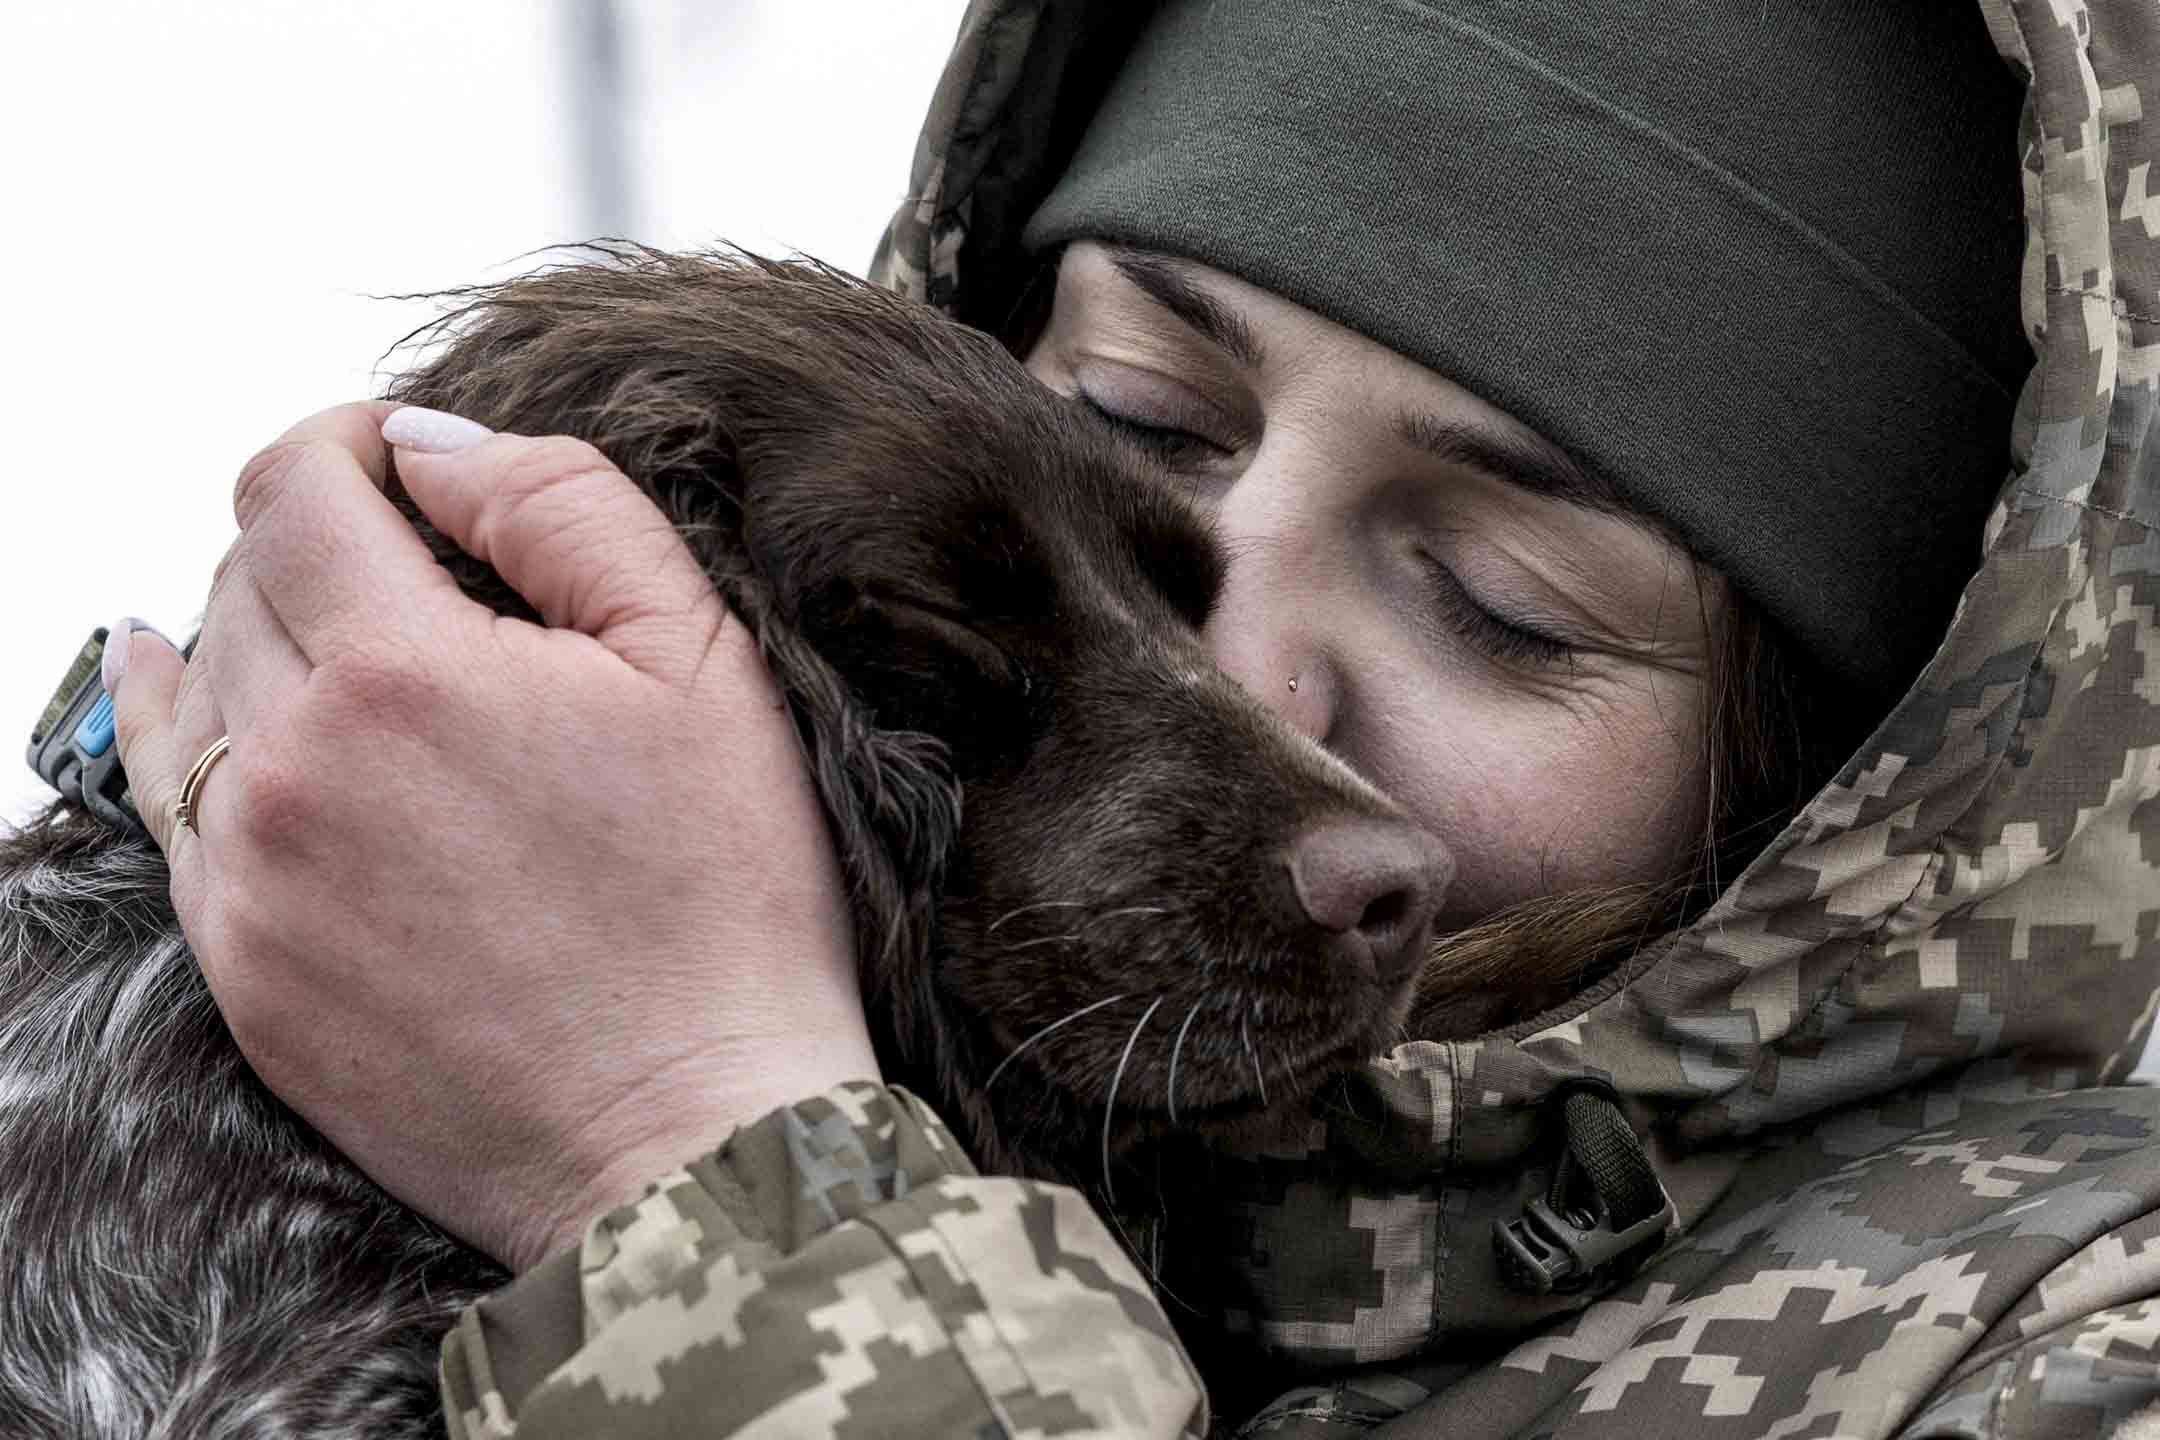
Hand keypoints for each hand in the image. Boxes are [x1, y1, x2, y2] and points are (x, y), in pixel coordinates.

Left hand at [107, 402, 877, 1271]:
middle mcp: (290, 764)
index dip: (347, 442)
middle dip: (325, 545)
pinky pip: (166, 804)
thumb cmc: (728, 903)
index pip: (293, 486)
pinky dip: (171, 724)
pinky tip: (164, 675)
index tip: (405, 463)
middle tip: (431, 576)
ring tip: (358, 646)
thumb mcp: (703, 661)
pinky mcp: (240, 969)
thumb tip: (427, 443)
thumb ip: (561, 505)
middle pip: (242, 580)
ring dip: (267, 635)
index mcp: (402, 671)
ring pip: (202, 684)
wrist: (691, 1140)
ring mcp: (249, 877)